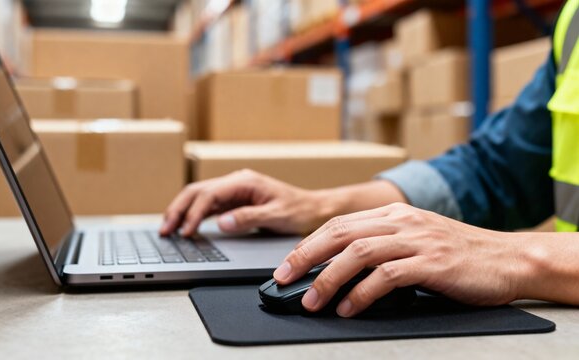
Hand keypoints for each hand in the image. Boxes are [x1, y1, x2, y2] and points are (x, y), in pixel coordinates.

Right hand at [160, 169, 332, 236]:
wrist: (314, 209)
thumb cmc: (299, 210)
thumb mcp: (276, 216)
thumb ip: (248, 218)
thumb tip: (221, 222)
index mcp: (244, 181)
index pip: (209, 195)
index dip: (194, 213)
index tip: (186, 232)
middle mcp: (236, 182)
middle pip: (197, 192)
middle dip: (178, 209)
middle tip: (165, 230)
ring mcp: (234, 190)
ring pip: (199, 197)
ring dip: (182, 211)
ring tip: (168, 229)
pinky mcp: (235, 200)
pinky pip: (208, 205)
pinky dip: (194, 215)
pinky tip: (185, 226)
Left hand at [273, 203, 529, 316]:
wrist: (508, 258)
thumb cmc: (460, 254)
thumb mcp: (416, 240)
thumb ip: (382, 246)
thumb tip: (338, 269)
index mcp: (394, 214)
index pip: (339, 225)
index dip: (308, 245)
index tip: (287, 265)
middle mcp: (401, 222)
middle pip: (340, 234)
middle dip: (306, 257)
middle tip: (284, 279)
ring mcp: (417, 240)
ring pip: (358, 253)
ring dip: (329, 279)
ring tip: (313, 301)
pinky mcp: (432, 262)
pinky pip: (387, 275)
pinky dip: (363, 293)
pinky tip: (350, 307)